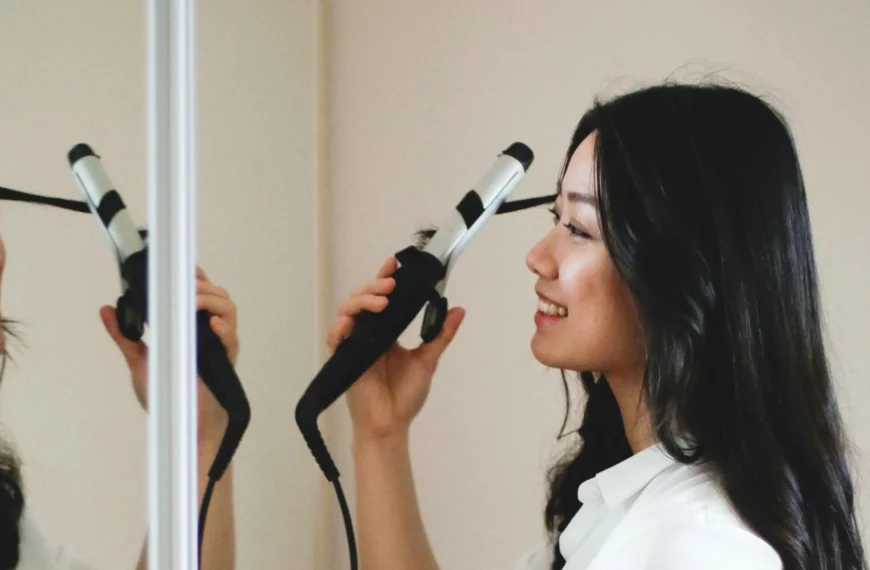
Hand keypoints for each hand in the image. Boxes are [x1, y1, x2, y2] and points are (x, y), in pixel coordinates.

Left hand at [100, 266, 239, 444]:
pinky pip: (232, 338)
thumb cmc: (167, 397)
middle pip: (218, 294)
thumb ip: (125, 336)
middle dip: (202, 285)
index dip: (196, 277)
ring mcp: (220, 345)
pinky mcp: (226, 361)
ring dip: (212, 299)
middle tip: (185, 286)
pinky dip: (223, 327)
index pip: (200, 293)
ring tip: (194, 301)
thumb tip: (106, 310)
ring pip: (228, 308)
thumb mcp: (139, 361)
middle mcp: (209, 333)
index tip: (182, 267)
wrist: (180, 427)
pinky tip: (210, 323)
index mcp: (192, 329)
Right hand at [327, 256, 464, 440]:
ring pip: (347, 311)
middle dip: (373, 287)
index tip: (393, 264)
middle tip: (390, 285)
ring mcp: (354, 344)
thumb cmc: (406, 396)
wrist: (391, 424)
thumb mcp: (428, 361)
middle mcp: (368, 332)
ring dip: (361, 302)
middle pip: (362, 298)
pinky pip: (335, 338)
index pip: (382, 298)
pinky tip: (349, 323)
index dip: (384, 278)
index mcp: (386, 330)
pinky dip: (339, 328)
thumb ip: (441, 335)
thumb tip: (459, 309)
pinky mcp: (343, 359)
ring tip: (381, 302)